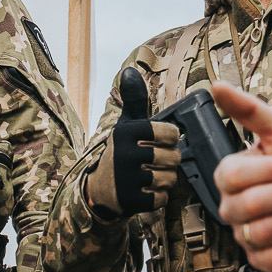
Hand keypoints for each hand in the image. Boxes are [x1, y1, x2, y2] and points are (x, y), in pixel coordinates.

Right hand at [86, 68, 181, 215]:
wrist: (98, 188)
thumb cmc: (120, 152)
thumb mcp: (125, 125)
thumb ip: (134, 100)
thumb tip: (130, 71)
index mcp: (127, 132)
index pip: (170, 133)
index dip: (170, 139)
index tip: (161, 141)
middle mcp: (125, 154)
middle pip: (173, 158)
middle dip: (169, 161)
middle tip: (156, 162)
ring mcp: (127, 179)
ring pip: (169, 179)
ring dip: (165, 179)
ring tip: (153, 175)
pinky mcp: (130, 201)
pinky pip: (161, 199)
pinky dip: (158, 197)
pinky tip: (147, 190)